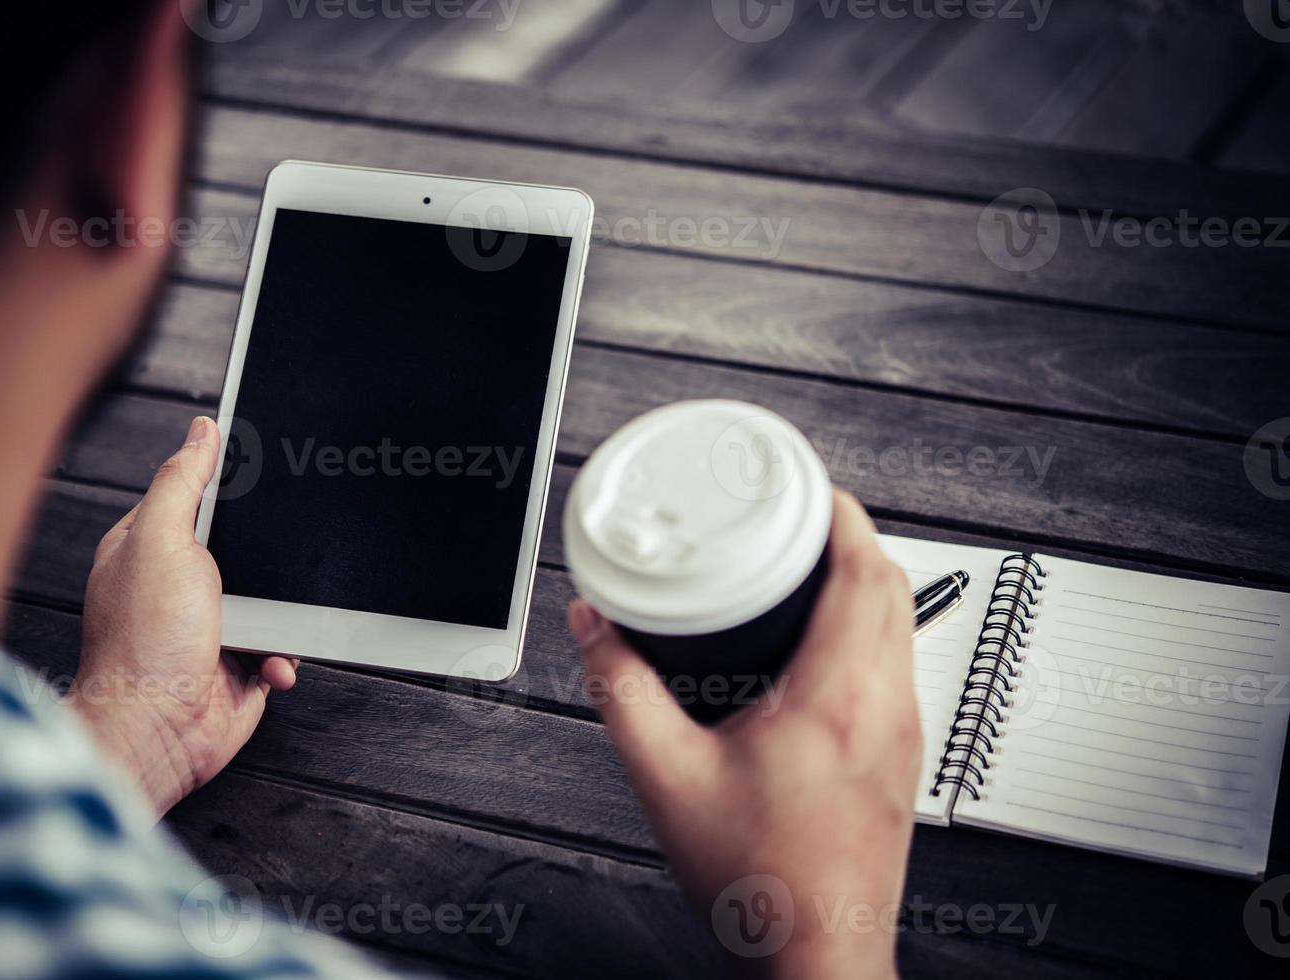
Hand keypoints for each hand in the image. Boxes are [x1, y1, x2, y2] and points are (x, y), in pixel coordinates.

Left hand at [71, 416, 297, 815]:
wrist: (160, 730)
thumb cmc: (143, 643)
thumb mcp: (161, 539)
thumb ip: (182, 481)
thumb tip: (201, 430)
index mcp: (149, 546)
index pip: (194, 495)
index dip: (227, 482)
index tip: (263, 470)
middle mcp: (177, 585)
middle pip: (243, 546)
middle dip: (267, 555)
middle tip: (279, 556)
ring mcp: (209, 627)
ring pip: (270, 597)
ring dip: (280, 613)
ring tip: (268, 623)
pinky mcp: (237, 664)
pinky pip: (281, 645)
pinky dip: (283, 655)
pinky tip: (269, 660)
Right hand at [569, 491, 918, 978]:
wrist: (817, 950)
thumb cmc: (761, 881)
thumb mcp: (666, 778)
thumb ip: (622, 693)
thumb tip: (594, 629)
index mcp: (837, 697)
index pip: (863, 571)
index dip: (840, 513)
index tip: (811, 486)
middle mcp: (885, 706)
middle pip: (891, 584)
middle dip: (849, 536)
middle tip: (801, 516)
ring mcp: (903, 732)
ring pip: (902, 623)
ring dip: (865, 580)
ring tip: (809, 566)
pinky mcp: (902, 756)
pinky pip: (898, 661)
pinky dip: (870, 626)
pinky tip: (824, 642)